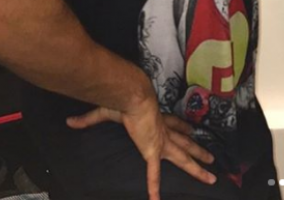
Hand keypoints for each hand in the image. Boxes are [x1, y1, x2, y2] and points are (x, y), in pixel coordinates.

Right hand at [67, 97, 215, 199]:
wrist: (133, 97)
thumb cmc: (123, 100)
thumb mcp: (107, 111)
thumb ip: (89, 119)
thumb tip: (70, 121)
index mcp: (158, 119)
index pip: (175, 124)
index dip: (185, 128)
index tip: (194, 130)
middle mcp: (164, 130)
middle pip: (186, 142)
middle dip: (199, 150)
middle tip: (212, 158)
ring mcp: (162, 141)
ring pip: (184, 157)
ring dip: (198, 166)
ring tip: (212, 176)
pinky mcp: (154, 150)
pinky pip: (154, 172)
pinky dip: (153, 187)